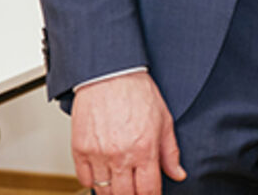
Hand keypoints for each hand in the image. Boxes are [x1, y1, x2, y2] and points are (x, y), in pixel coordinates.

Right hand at [71, 71, 184, 194]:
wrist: (111, 74)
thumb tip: (178, 174)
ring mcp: (98, 154)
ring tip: (121, 184)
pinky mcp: (79, 149)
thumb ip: (170, 152)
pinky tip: (103, 175)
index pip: (148, 190)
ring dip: (113, 191)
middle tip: (136, 190)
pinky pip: (84, 179)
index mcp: (145, 149)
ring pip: (104, 190)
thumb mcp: (165, 120)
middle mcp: (120, 155)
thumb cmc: (138, 92)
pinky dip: (93, 182)